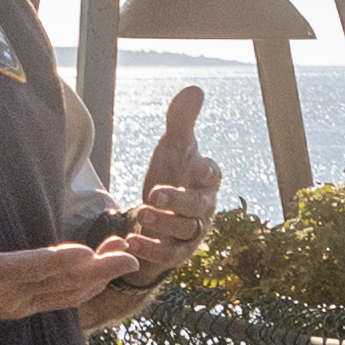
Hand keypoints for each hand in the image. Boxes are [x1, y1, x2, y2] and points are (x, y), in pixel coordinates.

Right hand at [0, 189, 133, 336]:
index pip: (29, 268)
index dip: (58, 261)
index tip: (87, 251)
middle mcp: (7, 296)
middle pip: (61, 284)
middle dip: (98, 269)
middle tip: (130, 253)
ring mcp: (16, 305)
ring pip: (66, 294)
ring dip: (98, 276)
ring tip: (124, 253)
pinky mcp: (19, 308)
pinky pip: (60, 300)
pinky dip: (84, 288)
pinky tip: (101, 274)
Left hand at [119, 84, 217, 263]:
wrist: (160, 211)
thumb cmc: (173, 174)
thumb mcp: (173, 146)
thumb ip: (181, 120)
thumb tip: (194, 89)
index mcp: (206, 179)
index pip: (213, 174)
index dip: (207, 171)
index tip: (197, 165)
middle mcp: (204, 207)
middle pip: (199, 206)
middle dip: (180, 200)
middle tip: (155, 193)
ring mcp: (192, 231)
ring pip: (185, 230)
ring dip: (164, 223)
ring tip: (142, 213)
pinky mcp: (177, 251)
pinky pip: (169, 255)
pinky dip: (152, 250)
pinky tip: (132, 241)